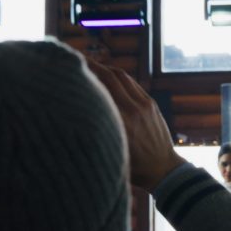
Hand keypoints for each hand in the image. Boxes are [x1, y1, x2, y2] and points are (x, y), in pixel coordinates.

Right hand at [85, 61, 183, 190]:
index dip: (83, 80)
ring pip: (120, 77)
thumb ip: (95, 134)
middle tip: (75, 61)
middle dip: (91, 66)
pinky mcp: (150, 103)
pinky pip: (131, 83)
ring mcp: (143, 105)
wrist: (163, 169)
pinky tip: (106, 74)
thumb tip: (74, 115)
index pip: (98, 93)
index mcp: (120, 126)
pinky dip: (117, 76)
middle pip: (108, 78)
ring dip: (104, 68)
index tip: (67, 73)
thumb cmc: (132, 168)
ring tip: (89, 65)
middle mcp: (132, 111)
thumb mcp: (108, 154)